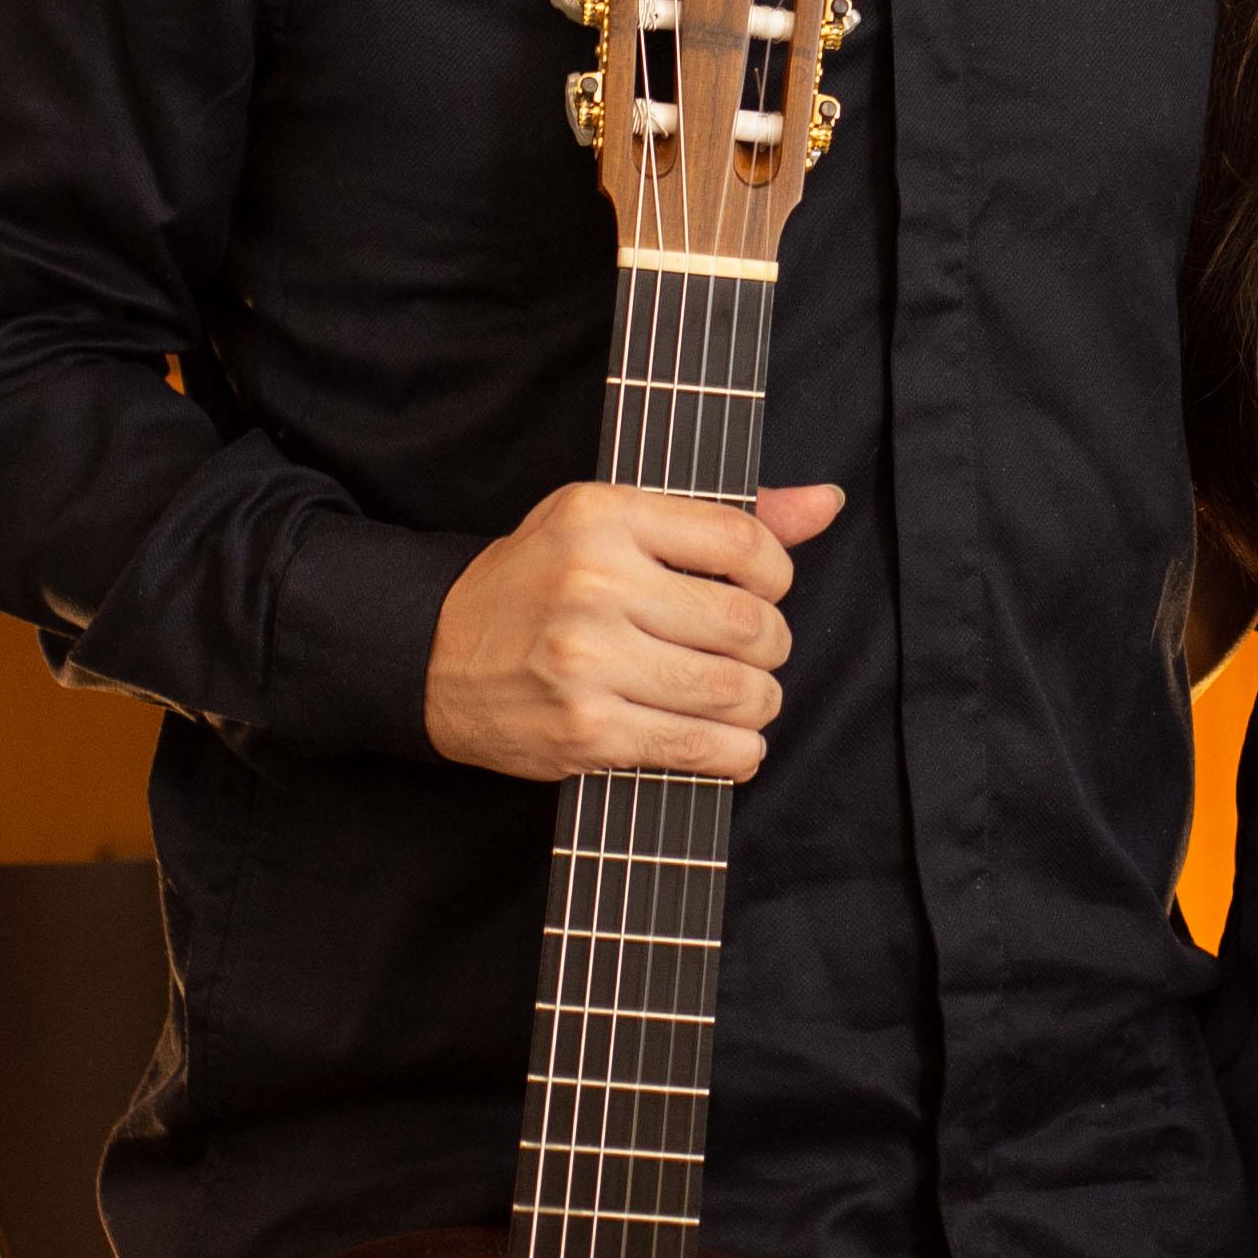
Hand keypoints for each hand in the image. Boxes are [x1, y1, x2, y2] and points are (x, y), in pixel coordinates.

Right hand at [425, 481, 841, 779]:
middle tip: (754, 655)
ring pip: (734, 691)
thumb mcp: (610, 522)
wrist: (433, 655)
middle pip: (748, 623)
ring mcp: (588, 661)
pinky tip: (731, 745)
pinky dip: (735, 754)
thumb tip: (825, 502)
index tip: (764, 592)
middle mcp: (596, 583)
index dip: (778, 575)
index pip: (743, 542)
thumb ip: (718, 517)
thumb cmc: (536, 582)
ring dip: (760, 704)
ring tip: (745, 700)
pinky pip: (698, 748)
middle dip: (771, 648)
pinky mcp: (586, 730)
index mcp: (605, 516)